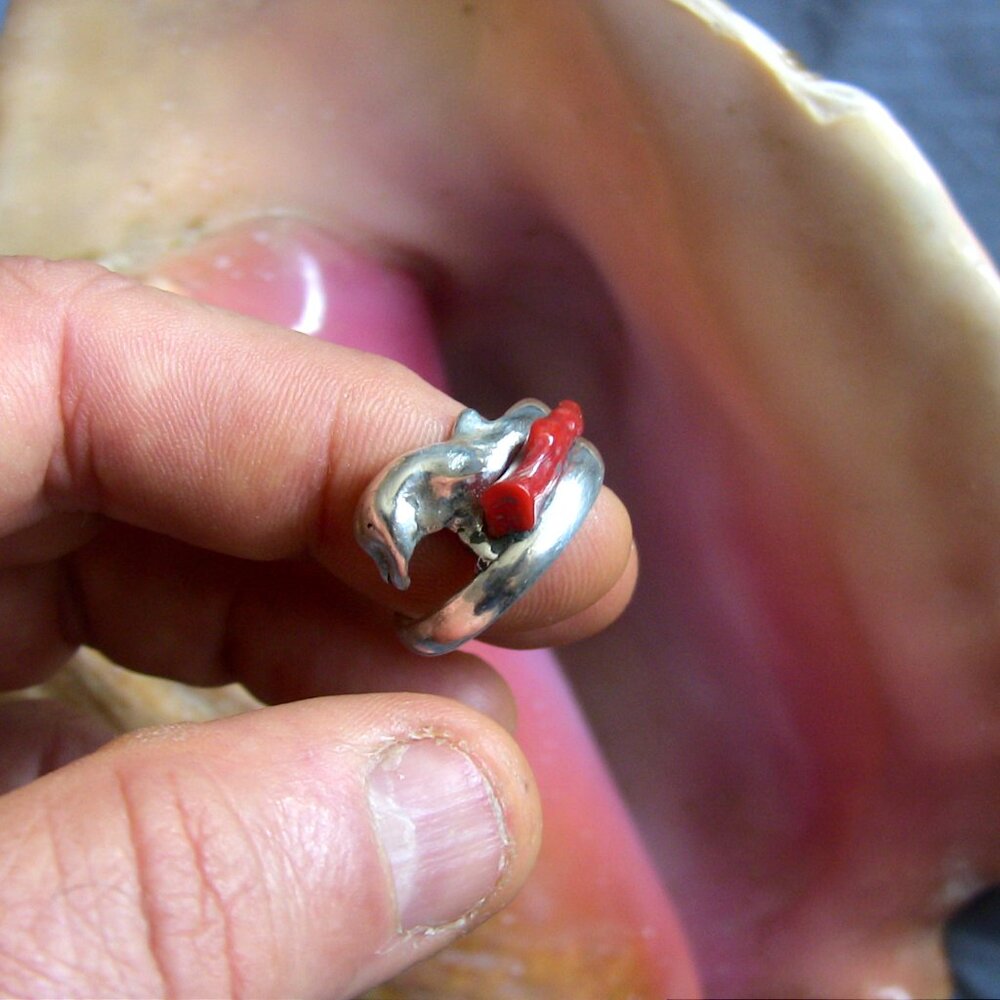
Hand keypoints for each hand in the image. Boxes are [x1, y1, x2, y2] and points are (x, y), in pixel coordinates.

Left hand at [0, 257, 634, 996]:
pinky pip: (61, 676)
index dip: (314, 421)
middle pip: (115, 452)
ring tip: (440, 727)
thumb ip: (176, 882)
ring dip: (293, 636)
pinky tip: (297, 790)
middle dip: (334, 535)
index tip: (510, 524)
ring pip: (105, 566)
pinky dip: (198, 724)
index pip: (71, 351)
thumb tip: (469, 800)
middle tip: (514, 621)